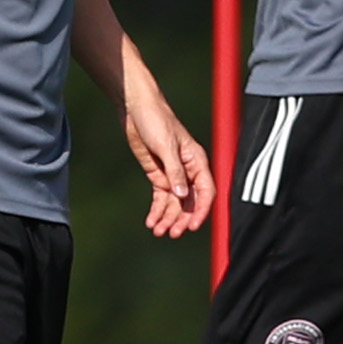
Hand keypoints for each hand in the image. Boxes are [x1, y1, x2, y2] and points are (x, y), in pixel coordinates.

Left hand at [121, 78, 214, 237]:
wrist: (136, 110)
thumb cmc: (156, 120)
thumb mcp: (166, 145)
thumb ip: (175, 171)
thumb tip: (182, 194)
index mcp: (196, 161)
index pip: (206, 191)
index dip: (201, 210)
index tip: (193, 226)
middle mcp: (187, 171)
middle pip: (189, 202)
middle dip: (181, 219)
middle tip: (172, 233)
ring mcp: (172, 175)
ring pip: (174, 204)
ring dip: (168, 219)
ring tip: (158, 231)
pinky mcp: (158, 175)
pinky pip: (161, 199)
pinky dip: (156, 211)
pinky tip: (151, 222)